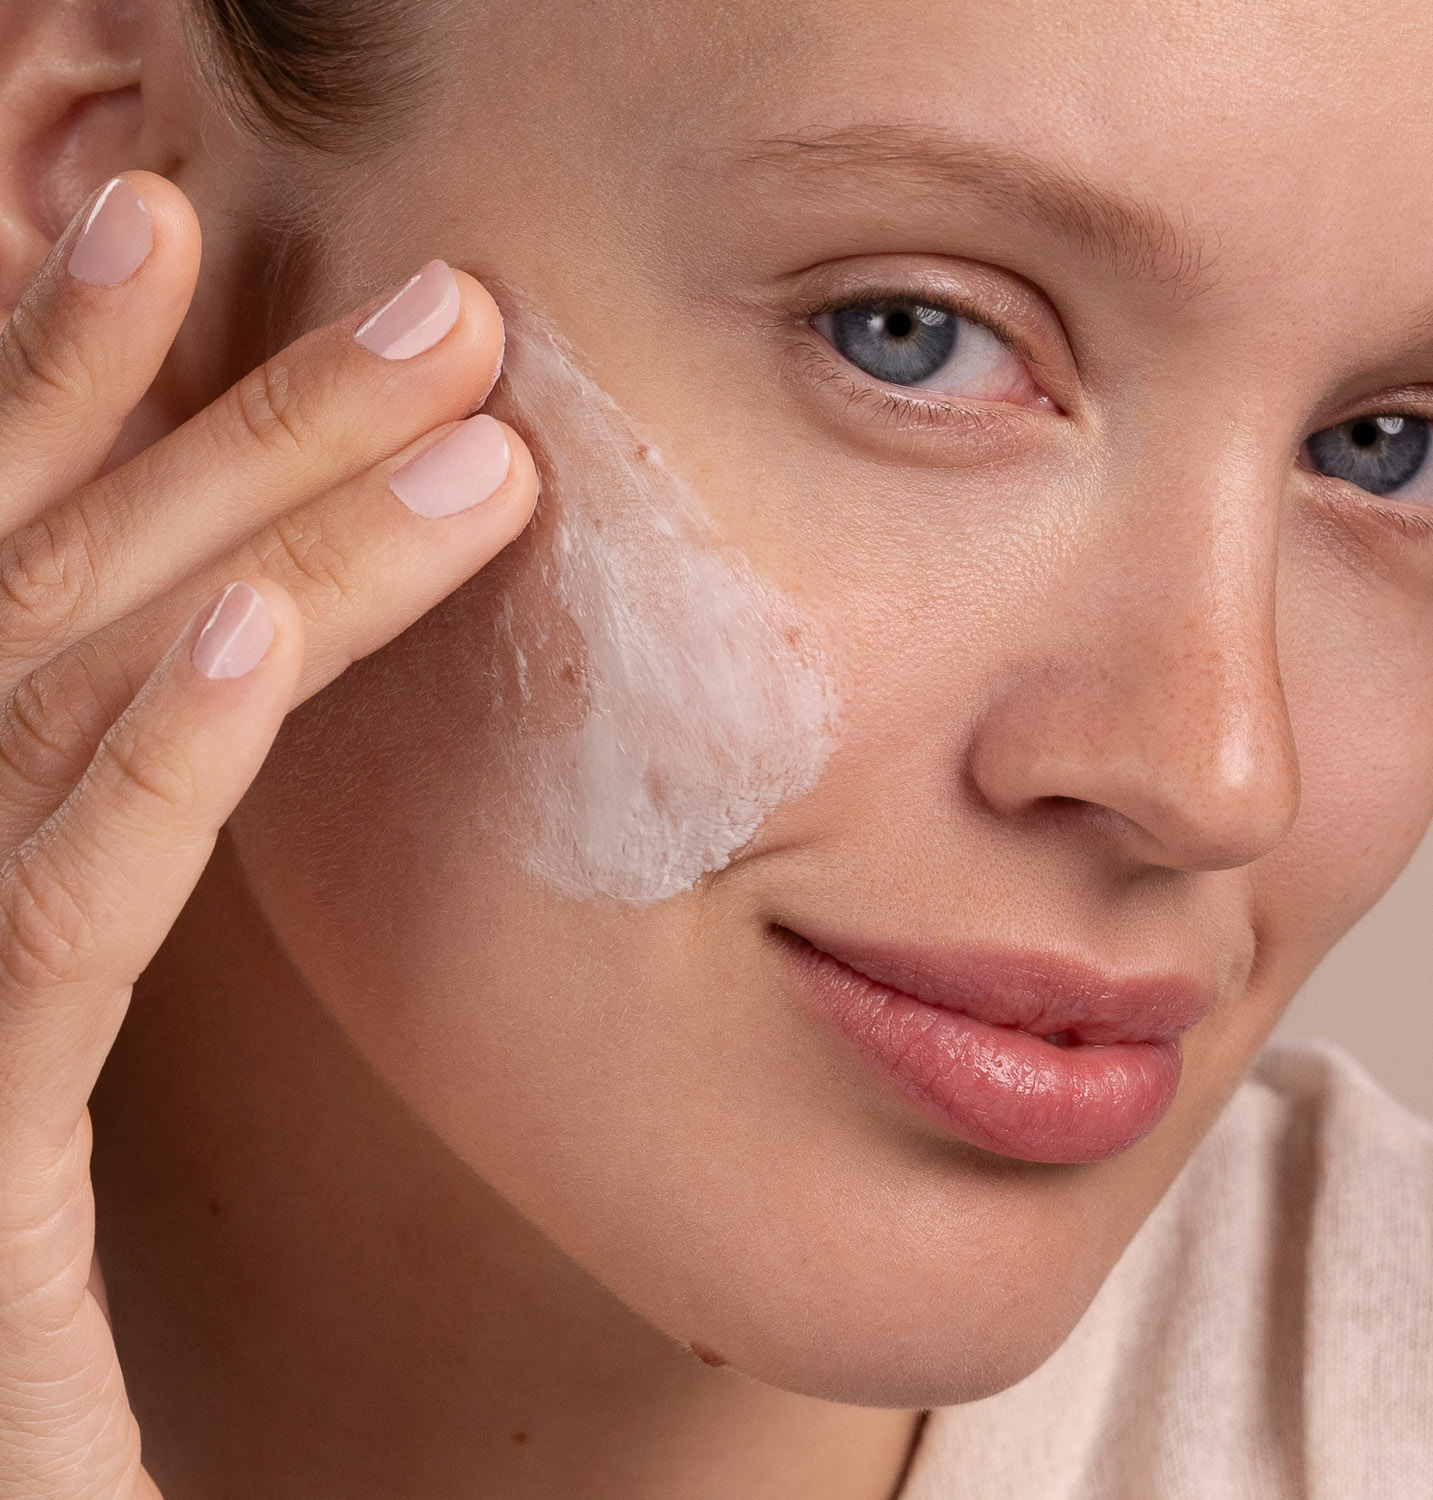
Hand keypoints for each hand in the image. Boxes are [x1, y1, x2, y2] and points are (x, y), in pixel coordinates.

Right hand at [0, 172, 535, 1497]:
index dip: (125, 393)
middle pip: (73, 580)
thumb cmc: (34, 1264)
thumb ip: (126, 807)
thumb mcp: (76, 978)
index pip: (45, 567)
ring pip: (83, 695)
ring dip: (272, 534)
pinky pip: (61, 910)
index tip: (243, 254)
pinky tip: (265, 630)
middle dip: (247, 415)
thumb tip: (256, 632)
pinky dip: (160, 751)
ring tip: (451, 412)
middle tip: (445, 310)